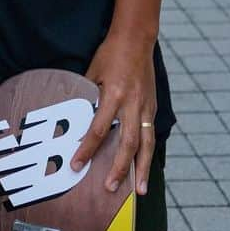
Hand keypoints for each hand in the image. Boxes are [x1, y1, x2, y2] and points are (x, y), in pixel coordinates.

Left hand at [71, 33, 156, 196]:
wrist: (136, 39)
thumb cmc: (110, 54)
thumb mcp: (93, 71)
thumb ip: (88, 95)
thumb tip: (77, 117)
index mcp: (114, 94)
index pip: (98, 129)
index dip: (87, 149)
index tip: (76, 165)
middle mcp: (132, 104)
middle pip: (126, 143)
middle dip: (119, 168)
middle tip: (110, 187)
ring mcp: (145, 106)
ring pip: (146, 144)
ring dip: (143, 169)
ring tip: (141, 191)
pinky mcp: (153, 106)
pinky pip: (150, 134)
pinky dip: (148, 153)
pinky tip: (145, 167)